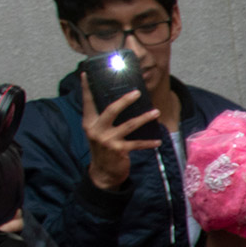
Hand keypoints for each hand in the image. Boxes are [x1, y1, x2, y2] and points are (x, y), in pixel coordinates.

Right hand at [79, 72, 160, 190]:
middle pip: (111, 110)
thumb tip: (118, 100)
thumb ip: (102, 118)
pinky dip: (148, 142)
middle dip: (125, 100)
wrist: (103, 172)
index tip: (87, 74)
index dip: (87, 88)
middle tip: (137, 92)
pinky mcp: (119, 150)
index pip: (88, 102)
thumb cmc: (103, 148)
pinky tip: (158, 141)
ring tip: (156, 112)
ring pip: (129, 125)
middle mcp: (96, 130)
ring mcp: (107, 140)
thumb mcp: (97, 132)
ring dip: (144, 118)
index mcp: (89, 122)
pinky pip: (137, 144)